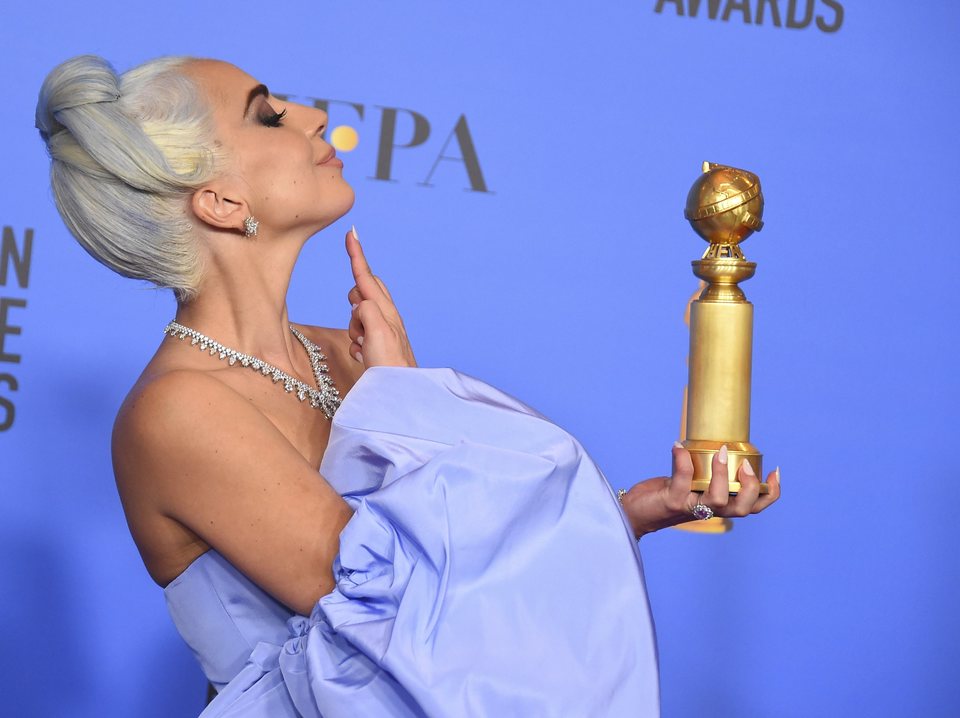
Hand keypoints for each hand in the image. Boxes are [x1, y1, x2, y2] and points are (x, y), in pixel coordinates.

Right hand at [345, 228, 416, 368]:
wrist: (398, 395)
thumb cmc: (389, 365)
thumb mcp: (376, 330)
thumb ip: (366, 309)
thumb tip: (360, 304)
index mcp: (386, 309)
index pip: (367, 276)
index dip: (357, 255)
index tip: (351, 233)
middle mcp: (387, 316)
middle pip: (362, 292)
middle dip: (354, 300)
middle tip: (359, 322)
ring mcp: (382, 330)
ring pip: (356, 315)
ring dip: (353, 329)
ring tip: (365, 347)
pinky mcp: (377, 345)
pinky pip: (357, 335)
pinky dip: (356, 344)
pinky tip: (365, 357)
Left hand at [619, 444, 780, 538]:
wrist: (634, 512)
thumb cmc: (664, 494)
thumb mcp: (690, 481)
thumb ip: (704, 469)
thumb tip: (718, 440)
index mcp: (719, 505)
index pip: (753, 507)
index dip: (770, 493)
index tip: (774, 471)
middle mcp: (709, 510)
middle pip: (742, 509)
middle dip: (751, 488)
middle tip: (746, 466)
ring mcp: (691, 507)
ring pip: (717, 500)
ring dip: (722, 475)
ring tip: (721, 451)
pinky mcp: (672, 502)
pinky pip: (681, 481)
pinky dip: (681, 461)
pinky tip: (678, 445)